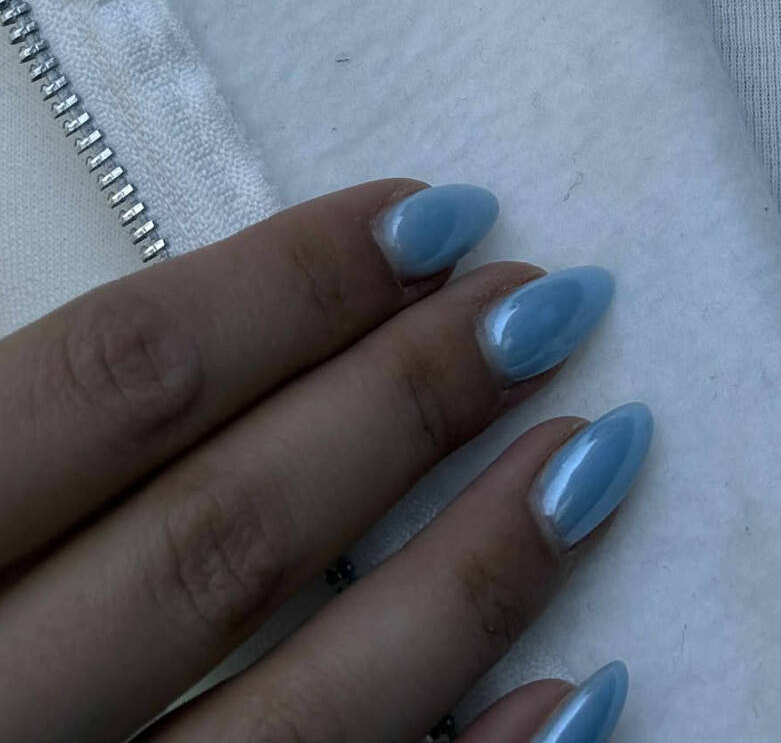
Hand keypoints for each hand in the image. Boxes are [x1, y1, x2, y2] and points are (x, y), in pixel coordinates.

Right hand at [0, 178, 649, 741]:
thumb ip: (16, 416)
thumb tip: (207, 331)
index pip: (118, 383)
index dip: (293, 286)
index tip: (439, 214)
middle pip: (221, 536)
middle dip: (404, 407)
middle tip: (546, 307)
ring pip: (294, 719)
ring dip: (468, 581)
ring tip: (597, 456)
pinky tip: (572, 691)